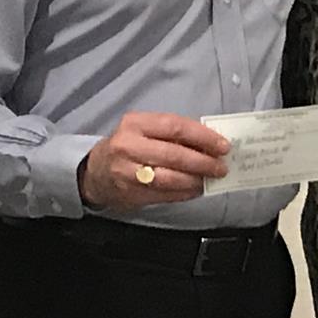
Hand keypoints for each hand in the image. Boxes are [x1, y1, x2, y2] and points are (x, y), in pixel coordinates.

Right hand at [77, 112, 229, 211]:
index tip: (223, 145)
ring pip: (169, 178)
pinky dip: (184, 193)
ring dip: (195, 180)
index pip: (175, 127)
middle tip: (221, 167)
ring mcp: (127, 172)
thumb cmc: (127, 146)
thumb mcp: (142, 129)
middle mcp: (128, 146)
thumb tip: (210, 143)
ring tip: (209, 179)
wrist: (95, 172)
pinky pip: (164, 195)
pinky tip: (195, 190)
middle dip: (203, 162)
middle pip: (173, 155)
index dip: (202, 137)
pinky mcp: (130, 194)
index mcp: (135, 123)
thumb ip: (171, 133)